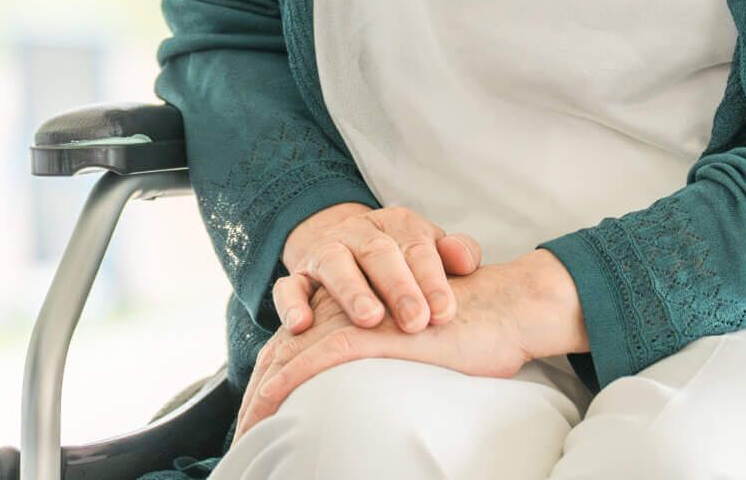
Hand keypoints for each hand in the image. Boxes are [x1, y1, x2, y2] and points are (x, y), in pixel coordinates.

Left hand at [237, 249, 588, 434]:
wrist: (502, 309)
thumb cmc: (467, 334)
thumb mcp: (418, 352)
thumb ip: (390, 361)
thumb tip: (377, 400)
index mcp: (352, 317)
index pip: (297, 350)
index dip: (272, 382)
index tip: (256, 420)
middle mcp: (344, 314)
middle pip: (282, 355)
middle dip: (257, 396)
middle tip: (242, 437)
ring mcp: (355, 320)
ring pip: (291, 359)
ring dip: (264, 399)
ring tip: (247, 435)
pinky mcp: (370, 333)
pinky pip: (315, 360)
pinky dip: (288, 385)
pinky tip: (268, 407)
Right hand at [276, 202, 482, 336]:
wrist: (347, 248)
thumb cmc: (405, 264)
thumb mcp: (431, 252)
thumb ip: (455, 254)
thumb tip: (465, 260)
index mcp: (397, 225)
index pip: (416, 247)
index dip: (432, 279)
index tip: (444, 313)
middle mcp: (358, 233)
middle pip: (377, 251)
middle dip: (398, 286)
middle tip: (415, 320)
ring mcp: (325, 253)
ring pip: (334, 264)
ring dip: (352, 291)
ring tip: (370, 319)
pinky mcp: (298, 277)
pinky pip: (288, 286)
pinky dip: (291, 304)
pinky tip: (302, 326)